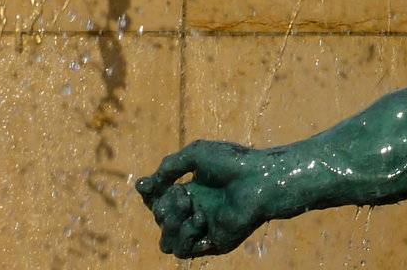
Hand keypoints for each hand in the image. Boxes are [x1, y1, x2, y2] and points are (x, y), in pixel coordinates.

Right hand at [136, 140, 271, 258]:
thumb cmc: (234, 163)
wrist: (260, 179)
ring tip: (190, 208)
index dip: (149, 193)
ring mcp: (204, 229)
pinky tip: (201, 218)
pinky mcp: (213, 243)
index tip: (145, 185)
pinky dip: (186, 235)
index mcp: (192, 191)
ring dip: (171, 224)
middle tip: (183, 194)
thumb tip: (148, 184)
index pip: (158, 199)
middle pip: (160, 219)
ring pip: (167, 242)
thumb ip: (170, 166)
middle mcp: (195, 211)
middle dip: (165, 206)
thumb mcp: (197, 155)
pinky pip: (184, 251)